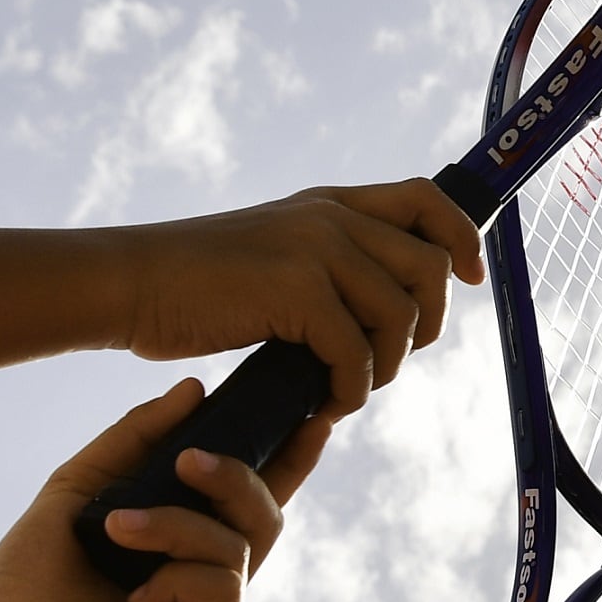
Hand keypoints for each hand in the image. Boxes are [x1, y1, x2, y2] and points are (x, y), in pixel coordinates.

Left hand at [0, 384, 324, 601]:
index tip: (312, 415)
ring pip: (239, 549)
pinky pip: (223, 589)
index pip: (254, 497)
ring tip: (117, 528)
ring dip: (179, 527)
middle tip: (187, 460)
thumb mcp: (87, 482)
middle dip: (235, 478)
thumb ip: (139, 436)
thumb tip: (197, 389)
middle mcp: (211, 582)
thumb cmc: (31, 569)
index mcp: (190, 545)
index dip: (290, 459)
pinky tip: (134, 596)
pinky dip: (179, 576)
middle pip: (265, 517)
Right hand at [115, 179, 484, 415]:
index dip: (461, 236)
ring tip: (349, 388)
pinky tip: (325, 403)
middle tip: (386, 362)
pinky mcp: (296, 290)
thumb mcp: (275, 255)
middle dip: (424, 325)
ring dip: (385, 366)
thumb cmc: (196, 287)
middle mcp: (330, 217)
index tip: (471, 276)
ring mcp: (314, 249)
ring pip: (401, 313)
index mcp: (330, 204)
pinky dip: (350, 389)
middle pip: (430, 266)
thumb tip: (393, 309)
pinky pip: (357, 351)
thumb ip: (330, 264)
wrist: (130, 285)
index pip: (426, 198)